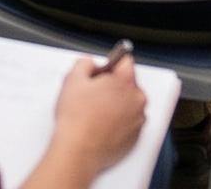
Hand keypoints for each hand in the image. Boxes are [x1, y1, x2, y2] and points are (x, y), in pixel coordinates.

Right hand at [43, 58, 146, 178]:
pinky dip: (118, 121)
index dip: (110, 63)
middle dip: (113, 85)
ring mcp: (138, 120)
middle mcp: (137, 100)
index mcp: (125, 82)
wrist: (79, 150)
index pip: (125, 60)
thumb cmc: (77, 119)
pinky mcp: (135, 137)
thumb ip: (84, 63)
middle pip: (128, 83)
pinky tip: (101, 124)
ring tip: (95, 112)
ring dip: (116, 103)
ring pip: (129, 103)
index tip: (103, 69)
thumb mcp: (72, 78)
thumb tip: (90, 64)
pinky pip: (129, 121)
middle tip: (93, 93)